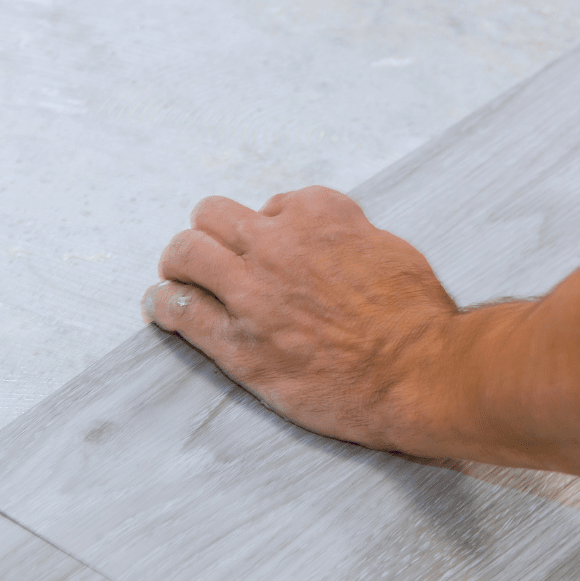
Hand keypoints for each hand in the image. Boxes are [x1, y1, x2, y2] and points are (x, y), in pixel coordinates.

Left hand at [142, 186, 459, 450]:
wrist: (420, 375)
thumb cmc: (418, 320)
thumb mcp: (392, 251)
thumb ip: (352, 237)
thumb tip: (335, 242)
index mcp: (320, 215)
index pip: (274, 205)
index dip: (270, 229)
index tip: (272, 250)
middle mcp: (278, 245)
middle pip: (213, 216)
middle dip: (210, 233)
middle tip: (208, 256)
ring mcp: (253, 294)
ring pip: (186, 253)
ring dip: (178, 263)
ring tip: (177, 277)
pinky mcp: (238, 344)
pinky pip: (180, 310)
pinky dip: (163, 305)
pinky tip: (159, 307)